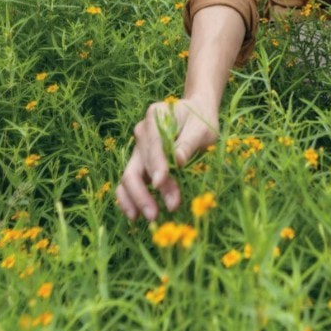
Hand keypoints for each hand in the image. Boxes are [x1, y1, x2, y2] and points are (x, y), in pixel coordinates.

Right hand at [115, 95, 218, 221]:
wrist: (198, 113)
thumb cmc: (202, 120)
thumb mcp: (202, 129)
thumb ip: (189, 143)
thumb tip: (177, 161)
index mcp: (155, 117)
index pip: (153, 145)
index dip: (156, 165)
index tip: (160, 183)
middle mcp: (142, 132)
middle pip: (137, 164)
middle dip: (145, 191)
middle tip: (156, 213)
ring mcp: (139, 148)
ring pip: (128, 176)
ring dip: (136, 199)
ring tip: (149, 217)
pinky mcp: (140, 162)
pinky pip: (128, 182)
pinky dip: (129, 198)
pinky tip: (135, 215)